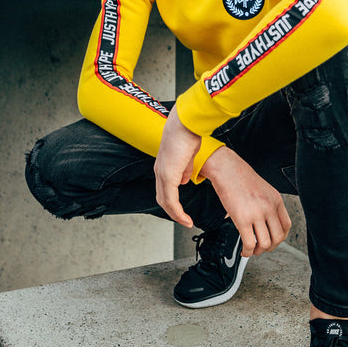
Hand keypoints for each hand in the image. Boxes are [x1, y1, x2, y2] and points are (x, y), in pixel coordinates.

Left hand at [154, 105, 200, 227]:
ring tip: (186, 222)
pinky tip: (185, 217)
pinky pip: (171, 200)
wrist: (186, 124)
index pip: (164, 190)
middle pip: (162, 199)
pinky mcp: (169, 176)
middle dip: (174, 212)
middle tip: (184, 221)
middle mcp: (160, 171)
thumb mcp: (187, 155)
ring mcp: (163, 174)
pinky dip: (177, 211)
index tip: (182, 211)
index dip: (173, 202)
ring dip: (176, 214)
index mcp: (164, 165)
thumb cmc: (187, 133)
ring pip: (165, 202)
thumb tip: (184, 180)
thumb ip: (185, 168)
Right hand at [200, 147, 290, 256]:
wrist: (226, 169)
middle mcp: (269, 207)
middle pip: (278, 238)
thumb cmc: (240, 178)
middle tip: (261, 248)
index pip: (286, 226)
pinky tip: (244, 250)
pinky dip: (247, 252)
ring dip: (258, 251)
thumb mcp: (262, 189)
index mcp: (276, 200)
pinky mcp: (242, 219)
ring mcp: (256, 214)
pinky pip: (249, 243)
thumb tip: (266, 222)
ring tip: (251, 249)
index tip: (273, 241)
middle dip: (270, 248)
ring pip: (265, 244)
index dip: (280, 238)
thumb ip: (267, 205)